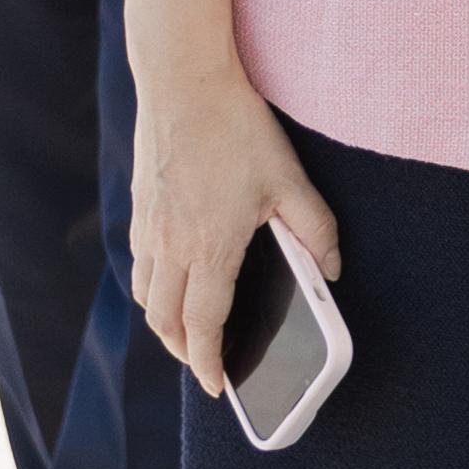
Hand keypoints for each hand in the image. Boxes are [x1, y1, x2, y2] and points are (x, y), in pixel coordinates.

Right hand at [129, 64, 340, 393]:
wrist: (183, 82)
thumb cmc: (238, 129)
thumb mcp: (290, 178)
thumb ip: (315, 229)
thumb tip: (330, 271)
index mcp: (210, 247)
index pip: (203, 326)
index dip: (209, 363)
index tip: (219, 386)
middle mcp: (170, 246)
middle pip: (165, 322)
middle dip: (185, 352)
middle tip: (205, 363)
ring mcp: (148, 227)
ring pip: (146, 296)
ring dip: (165, 322)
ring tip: (187, 330)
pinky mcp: (138, 207)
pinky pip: (139, 263)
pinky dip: (152, 286)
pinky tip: (173, 277)